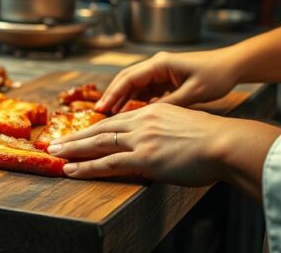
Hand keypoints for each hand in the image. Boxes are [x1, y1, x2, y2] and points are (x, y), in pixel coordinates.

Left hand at [47, 103, 224, 185]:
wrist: (225, 143)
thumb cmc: (214, 140)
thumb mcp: (186, 127)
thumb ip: (168, 133)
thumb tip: (163, 146)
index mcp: (154, 112)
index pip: (118, 119)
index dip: (96, 127)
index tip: (81, 133)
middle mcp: (143, 121)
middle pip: (102, 128)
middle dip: (76, 137)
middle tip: (56, 142)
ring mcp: (141, 138)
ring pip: (98, 143)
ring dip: (73, 149)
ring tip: (55, 154)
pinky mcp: (143, 157)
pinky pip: (107, 162)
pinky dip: (86, 166)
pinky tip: (71, 169)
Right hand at [94, 48, 242, 113]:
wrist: (232, 66)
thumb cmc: (216, 76)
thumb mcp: (192, 93)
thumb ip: (169, 105)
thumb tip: (146, 117)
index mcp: (160, 64)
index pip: (129, 78)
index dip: (113, 94)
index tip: (101, 109)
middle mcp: (157, 65)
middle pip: (127, 80)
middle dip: (112, 96)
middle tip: (99, 114)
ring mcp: (161, 71)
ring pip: (135, 86)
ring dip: (123, 99)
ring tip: (110, 117)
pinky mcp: (167, 78)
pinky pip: (146, 90)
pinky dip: (137, 101)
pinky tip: (132, 114)